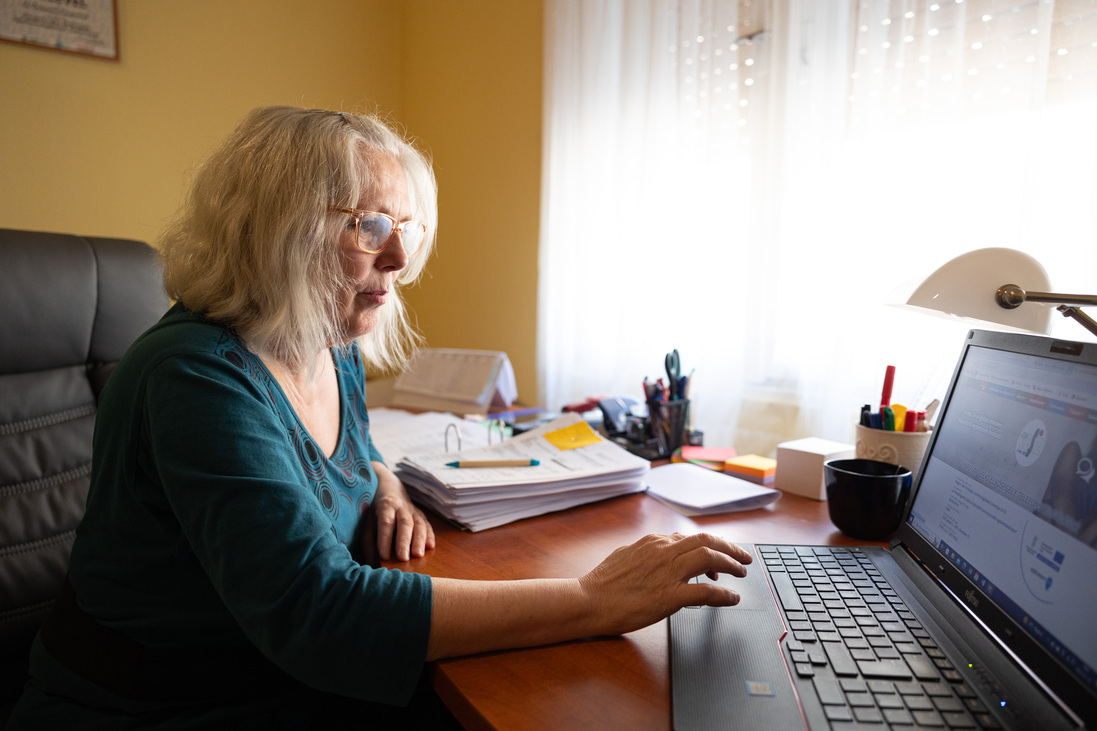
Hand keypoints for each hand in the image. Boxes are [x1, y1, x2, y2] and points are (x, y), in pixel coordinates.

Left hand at [370, 462, 434, 561]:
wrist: (390, 490)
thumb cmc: (377, 512)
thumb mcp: (368, 524)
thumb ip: (369, 543)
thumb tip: (370, 565)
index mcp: (385, 507)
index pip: (385, 523)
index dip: (385, 539)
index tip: (384, 556)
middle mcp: (401, 507)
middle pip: (404, 524)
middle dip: (404, 541)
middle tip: (403, 558)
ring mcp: (414, 511)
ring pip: (419, 524)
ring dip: (420, 540)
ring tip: (419, 555)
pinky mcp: (422, 516)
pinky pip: (428, 525)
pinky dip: (430, 536)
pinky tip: (430, 546)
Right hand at [578, 532, 751, 635]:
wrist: (589, 600)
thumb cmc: (602, 583)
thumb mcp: (624, 555)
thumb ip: (644, 551)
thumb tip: (655, 548)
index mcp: (653, 543)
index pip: (690, 538)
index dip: (710, 545)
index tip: (718, 556)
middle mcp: (663, 552)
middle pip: (706, 541)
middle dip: (730, 548)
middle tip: (744, 557)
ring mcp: (667, 573)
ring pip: (709, 558)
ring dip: (731, 564)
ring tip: (742, 572)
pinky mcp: (669, 596)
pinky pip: (705, 593)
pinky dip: (723, 595)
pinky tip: (731, 599)